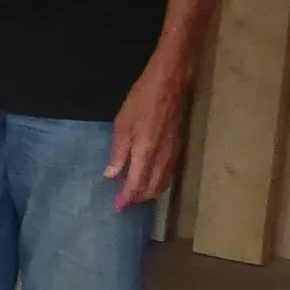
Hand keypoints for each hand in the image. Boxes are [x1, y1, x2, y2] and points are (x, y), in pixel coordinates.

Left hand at [106, 57, 185, 210]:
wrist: (169, 83)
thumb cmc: (142, 100)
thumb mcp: (122, 124)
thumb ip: (117, 152)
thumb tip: (111, 175)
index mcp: (146, 154)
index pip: (136, 185)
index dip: (126, 198)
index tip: (117, 206)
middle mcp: (162, 159)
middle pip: (151, 189)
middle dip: (137, 198)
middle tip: (123, 200)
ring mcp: (173, 154)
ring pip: (162, 183)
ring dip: (148, 192)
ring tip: (134, 192)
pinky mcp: (178, 147)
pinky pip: (168, 174)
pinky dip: (158, 182)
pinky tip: (150, 177)